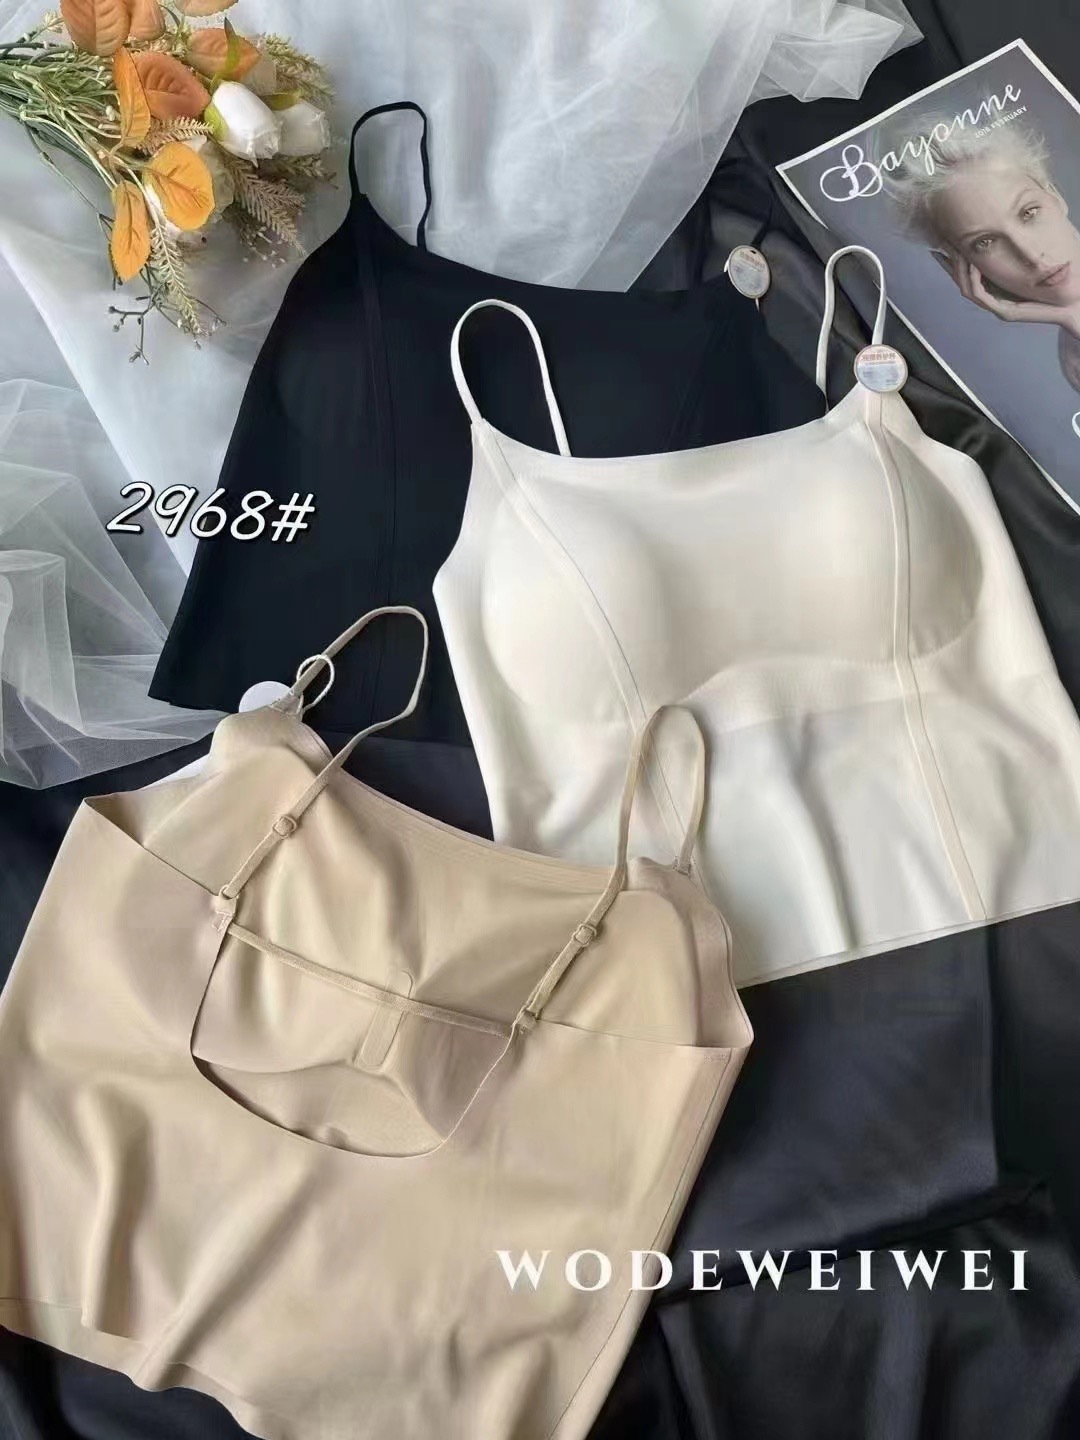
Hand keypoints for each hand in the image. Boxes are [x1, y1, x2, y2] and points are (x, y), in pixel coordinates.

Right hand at [951, 254, 1079, 337]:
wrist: (1073, 304)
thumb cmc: (1060, 280)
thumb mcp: (1038, 259)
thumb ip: (1025, 247)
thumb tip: (1016, 222)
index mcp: (999, 287)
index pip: (970, 272)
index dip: (956, 259)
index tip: (946, 242)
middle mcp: (995, 298)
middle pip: (963, 280)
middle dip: (950, 263)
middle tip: (940, 246)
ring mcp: (998, 306)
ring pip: (968, 288)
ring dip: (959, 269)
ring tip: (954, 251)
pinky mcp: (1005, 311)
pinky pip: (981, 294)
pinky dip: (974, 279)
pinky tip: (972, 263)